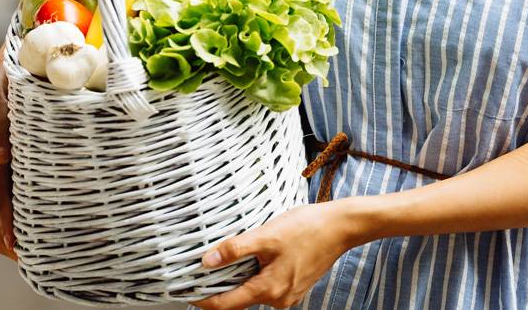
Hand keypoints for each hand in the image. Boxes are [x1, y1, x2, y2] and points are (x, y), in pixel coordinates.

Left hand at [192, 201, 353, 309]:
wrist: (340, 226)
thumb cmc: (306, 228)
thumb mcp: (267, 235)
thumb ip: (236, 248)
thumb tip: (207, 260)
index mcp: (269, 290)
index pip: (226, 304)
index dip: (204, 301)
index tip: (187, 295)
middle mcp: (278, 298)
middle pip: (240, 298)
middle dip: (221, 287)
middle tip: (203, 272)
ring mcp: (288, 293)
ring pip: (255, 289)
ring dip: (241, 278)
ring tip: (228, 260)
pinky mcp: (295, 283)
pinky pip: (269, 283)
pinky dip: (257, 273)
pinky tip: (257, 256)